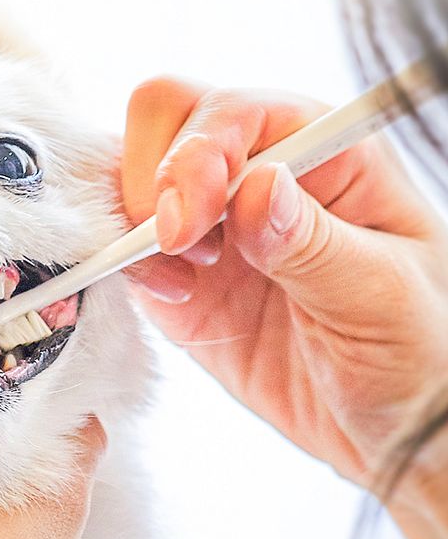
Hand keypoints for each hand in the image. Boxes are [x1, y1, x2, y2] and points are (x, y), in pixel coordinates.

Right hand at [119, 78, 447, 492]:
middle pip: (166, 116)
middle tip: (179, 244)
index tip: (191, 223)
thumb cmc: (414, 354)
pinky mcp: (180, 274)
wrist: (383, 429)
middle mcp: (259, 171)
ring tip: (185, 281)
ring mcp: (214, 222)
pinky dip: (125, 264)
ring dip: (134, 222)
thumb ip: (316, 243)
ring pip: (131, 174)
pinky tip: (176, 298)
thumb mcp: (383, 298)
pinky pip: (125, 244)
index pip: (232, 110)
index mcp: (324, 152)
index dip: (198, 151)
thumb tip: (257, 186)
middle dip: (154, 177)